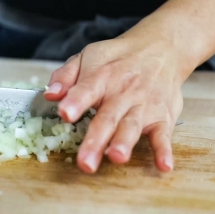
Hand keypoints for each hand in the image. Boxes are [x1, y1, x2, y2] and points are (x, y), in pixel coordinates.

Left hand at [44, 37, 183, 172]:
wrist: (162, 48)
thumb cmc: (117, 59)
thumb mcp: (87, 57)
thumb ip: (66, 76)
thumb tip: (49, 94)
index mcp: (100, 78)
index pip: (86, 90)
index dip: (75, 102)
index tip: (65, 114)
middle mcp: (122, 93)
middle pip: (107, 118)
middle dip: (95, 141)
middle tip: (85, 162)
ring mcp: (144, 106)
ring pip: (132, 127)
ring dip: (125, 143)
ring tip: (117, 157)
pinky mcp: (163, 116)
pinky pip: (164, 134)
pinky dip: (164, 150)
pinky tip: (163, 165)